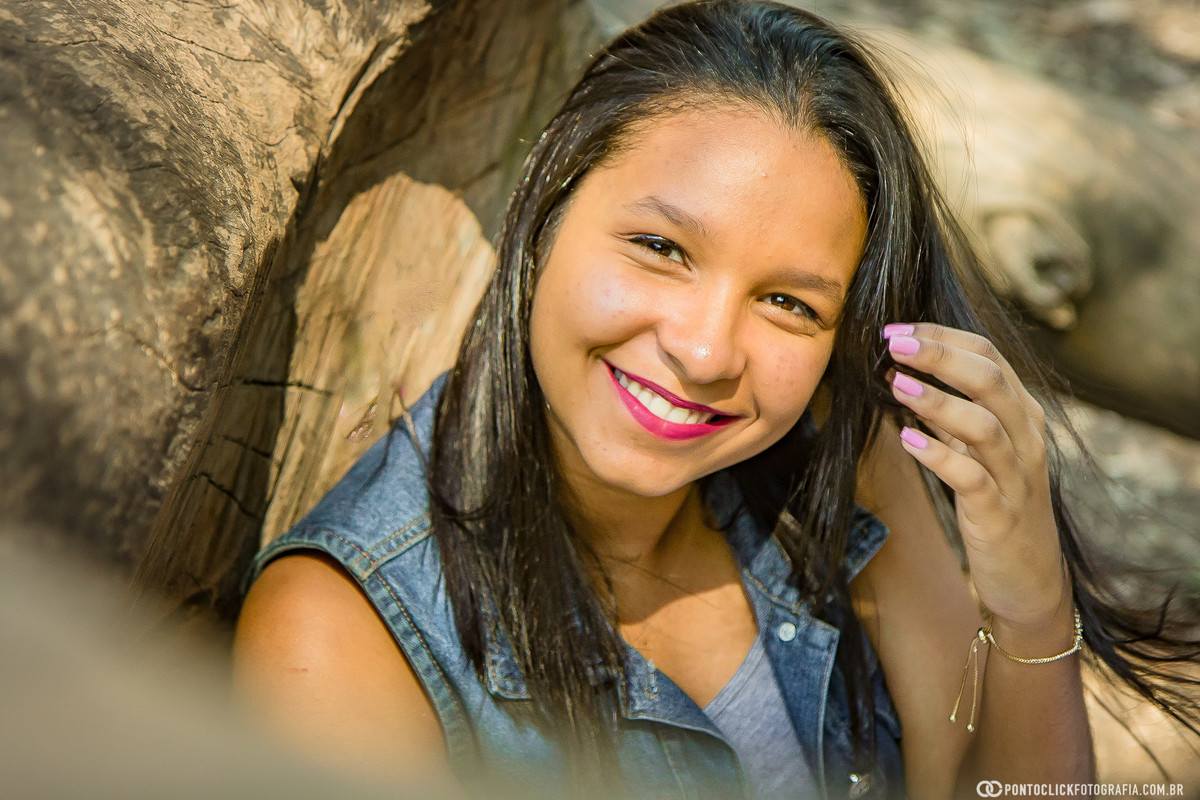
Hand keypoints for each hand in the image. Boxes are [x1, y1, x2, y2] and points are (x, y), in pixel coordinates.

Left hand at [882, 322, 1069, 629]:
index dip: (942, 336)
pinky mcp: (1000, 514)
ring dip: (937, 402)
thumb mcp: (978, 451)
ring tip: (895, 385)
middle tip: (892, 343)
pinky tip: (907, 440)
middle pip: (990, 380)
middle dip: (940, 356)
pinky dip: (939, 456)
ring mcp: (1016, 477)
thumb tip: (901, 374)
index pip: (989, 356)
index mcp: (1022, 413)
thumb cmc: (997, 505)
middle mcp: (1026, 439)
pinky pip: (972, 478)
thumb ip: (951, 414)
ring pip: (984, 426)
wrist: (1029, 579)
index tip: (895, 328)